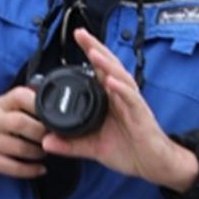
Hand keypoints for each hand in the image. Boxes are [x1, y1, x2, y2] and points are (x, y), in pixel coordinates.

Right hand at [0, 86, 47, 177]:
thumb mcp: (3, 106)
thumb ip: (25, 102)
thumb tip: (51, 96)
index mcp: (0, 104)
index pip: (19, 96)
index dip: (38, 104)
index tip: (54, 114)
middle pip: (20, 123)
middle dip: (40, 132)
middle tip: (52, 139)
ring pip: (17, 147)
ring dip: (37, 152)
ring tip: (45, 153)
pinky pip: (10, 167)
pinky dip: (28, 170)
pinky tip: (39, 169)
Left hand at [41, 28, 198, 191]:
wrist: (152, 164)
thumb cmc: (129, 150)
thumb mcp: (93, 147)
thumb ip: (70, 144)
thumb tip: (46, 142)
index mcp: (110, 99)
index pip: (98, 70)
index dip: (89, 53)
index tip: (76, 37)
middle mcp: (121, 96)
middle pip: (108, 66)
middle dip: (95, 48)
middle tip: (81, 33)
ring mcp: (132, 104)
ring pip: (120, 78)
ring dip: (107, 64)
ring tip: (94, 52)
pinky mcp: (141, 115)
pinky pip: (131, 99)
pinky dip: (121, 89)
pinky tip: (111, 81)